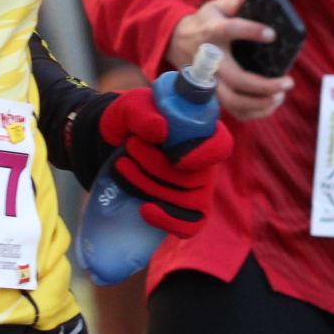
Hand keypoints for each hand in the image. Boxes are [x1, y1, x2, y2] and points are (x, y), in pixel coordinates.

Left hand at [97, 89, 230, 238]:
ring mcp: (196, 191)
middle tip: (130, 146)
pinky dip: (166, 221)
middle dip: (155, 165)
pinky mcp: (183, 212)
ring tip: (122, 165)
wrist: (112, 140)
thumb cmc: (130, 120)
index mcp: (202, 134)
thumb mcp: (131, 107)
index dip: (204, 154)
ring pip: (185, 202)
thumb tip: (161, 130)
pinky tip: (143, 209)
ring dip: (148, 186)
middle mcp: (204, 165)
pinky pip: (188, 227)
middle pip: (193, 178)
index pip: (221, 147)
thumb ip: (143, 113)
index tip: (174, 156)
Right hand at [166, 0, 290, 120]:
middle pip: (237, 79)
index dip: (252, 32)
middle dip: (264, 85)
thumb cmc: (204, 23)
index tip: (272, 34)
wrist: (176, 41)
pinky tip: (271, 104)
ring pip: (234, 101)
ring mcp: (211, 81)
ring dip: (260, 103)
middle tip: (288, 81)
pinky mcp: (213, 94)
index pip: (231, 30)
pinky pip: (234, 111)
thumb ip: (233, 3)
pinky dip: (254, 112)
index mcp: (212, 32)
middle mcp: (211, 60)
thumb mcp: (214, 7)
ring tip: (280, 95)